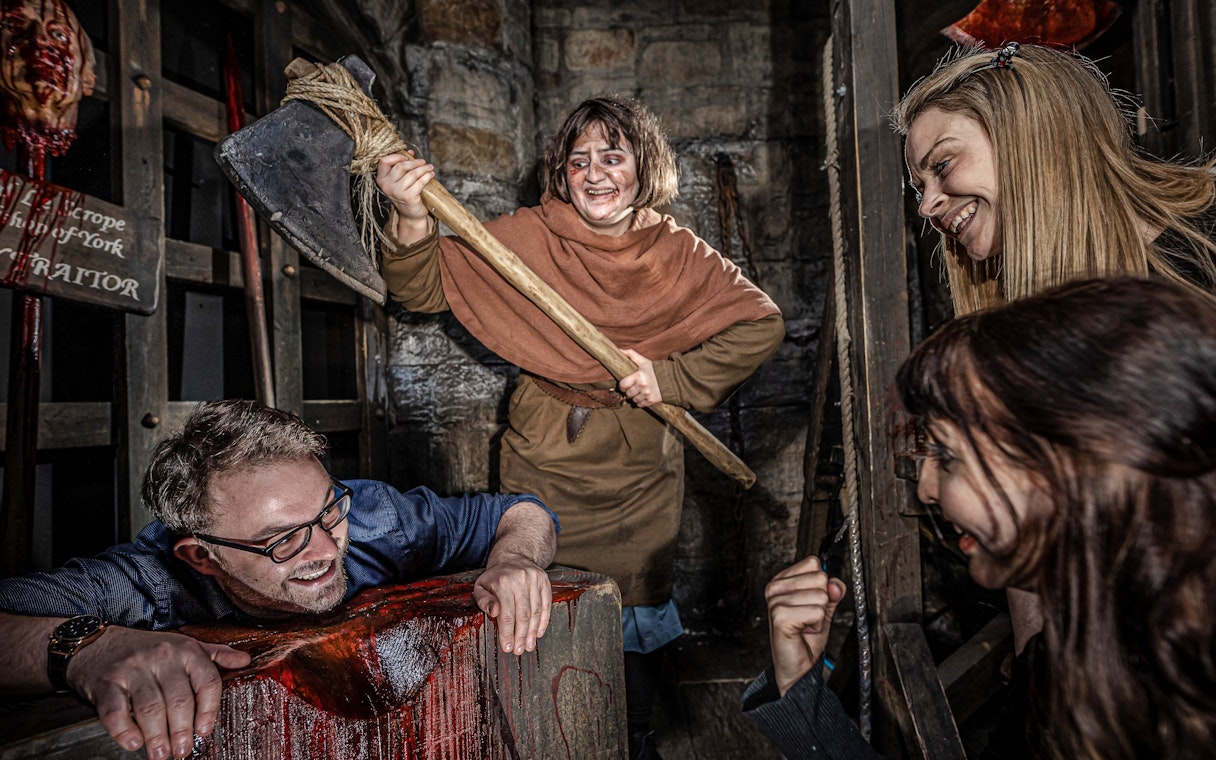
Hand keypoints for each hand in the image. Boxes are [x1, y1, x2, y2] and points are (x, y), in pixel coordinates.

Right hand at [68, 626, 250, 759]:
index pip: (206, 681)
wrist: (96, 643)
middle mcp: (161, 656)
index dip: (208, 710)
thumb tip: (245, 661)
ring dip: (157, 736)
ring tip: (161, 754)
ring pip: (150, 707)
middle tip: (182, 752)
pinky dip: (124, 730)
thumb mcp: (184, 644)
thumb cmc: (146, 649)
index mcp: (186, 650)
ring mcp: (132, 668)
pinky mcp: (106, 682)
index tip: (204, 731)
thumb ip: (215, 654)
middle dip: (182, 730)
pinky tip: (133, 743)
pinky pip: (116, 710)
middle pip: (179, 699)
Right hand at [375, 151, 434, 243]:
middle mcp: (386, 186)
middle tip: (423, 162)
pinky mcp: (408, 197)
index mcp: (381, 179)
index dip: (396, 156)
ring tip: (430, 167)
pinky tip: (431, 174)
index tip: (407, 156)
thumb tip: (410, 152)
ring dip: (423, 169)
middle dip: (414, 162)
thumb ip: (403, 164)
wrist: (411, 213)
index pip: (384, 161)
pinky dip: (427, 176)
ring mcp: (396, 192)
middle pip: (400, 166)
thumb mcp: (401, 178)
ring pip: (412, 174)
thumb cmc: (405, 192)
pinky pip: (419, 182)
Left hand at [473, 553, 552, 654]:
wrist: (513, 556)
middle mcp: (520, 580)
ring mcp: (535, 580)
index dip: (507, 633)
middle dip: (520, 636)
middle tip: (518, 650)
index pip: (507, 614)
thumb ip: (484, 601)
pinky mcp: (545, 581)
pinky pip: (546, 604)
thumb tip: (494, 613)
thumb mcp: (481, 586)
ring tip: (528, 646)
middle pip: (523, 615)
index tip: (507, 647)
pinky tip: (539, 633)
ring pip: (535, 611)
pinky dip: (543, 621)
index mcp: (502, 582)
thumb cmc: (494, 577)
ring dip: (532, 632)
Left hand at [618, 349, 661, 407]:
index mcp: (639, 375)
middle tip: (633, 387)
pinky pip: (640, 404)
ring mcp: (647, 394)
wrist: (671, 378)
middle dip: (629, 391)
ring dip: (635, 396)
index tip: (625, 384)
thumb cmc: (655, 370)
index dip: (622, 385)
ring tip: (639, 391)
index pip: (623, 385)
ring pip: (633, 400)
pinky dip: (640, 402)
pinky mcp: (652, 400)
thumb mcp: (644, 361)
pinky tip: (643, 396)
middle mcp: (642, 385)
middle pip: (628, 394)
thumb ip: (631, 354)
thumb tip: (620, 350)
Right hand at [765, 555, 845, 695]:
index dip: (822, 585)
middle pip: (820, 577)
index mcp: (782, 580)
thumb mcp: (824, 608)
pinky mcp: (781, 617)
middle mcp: (775, 588)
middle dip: (822, 602)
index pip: (813, 563)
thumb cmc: (806, 637)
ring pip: (821, 596)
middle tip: (808, 618)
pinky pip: (818, 612)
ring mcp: (776, 602)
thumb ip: (832, 591)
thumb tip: (835, 585)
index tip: (811, 603)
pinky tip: (803, 631)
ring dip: (820, 616)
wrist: (798, 667)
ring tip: (806, 625)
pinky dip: (817, 625)